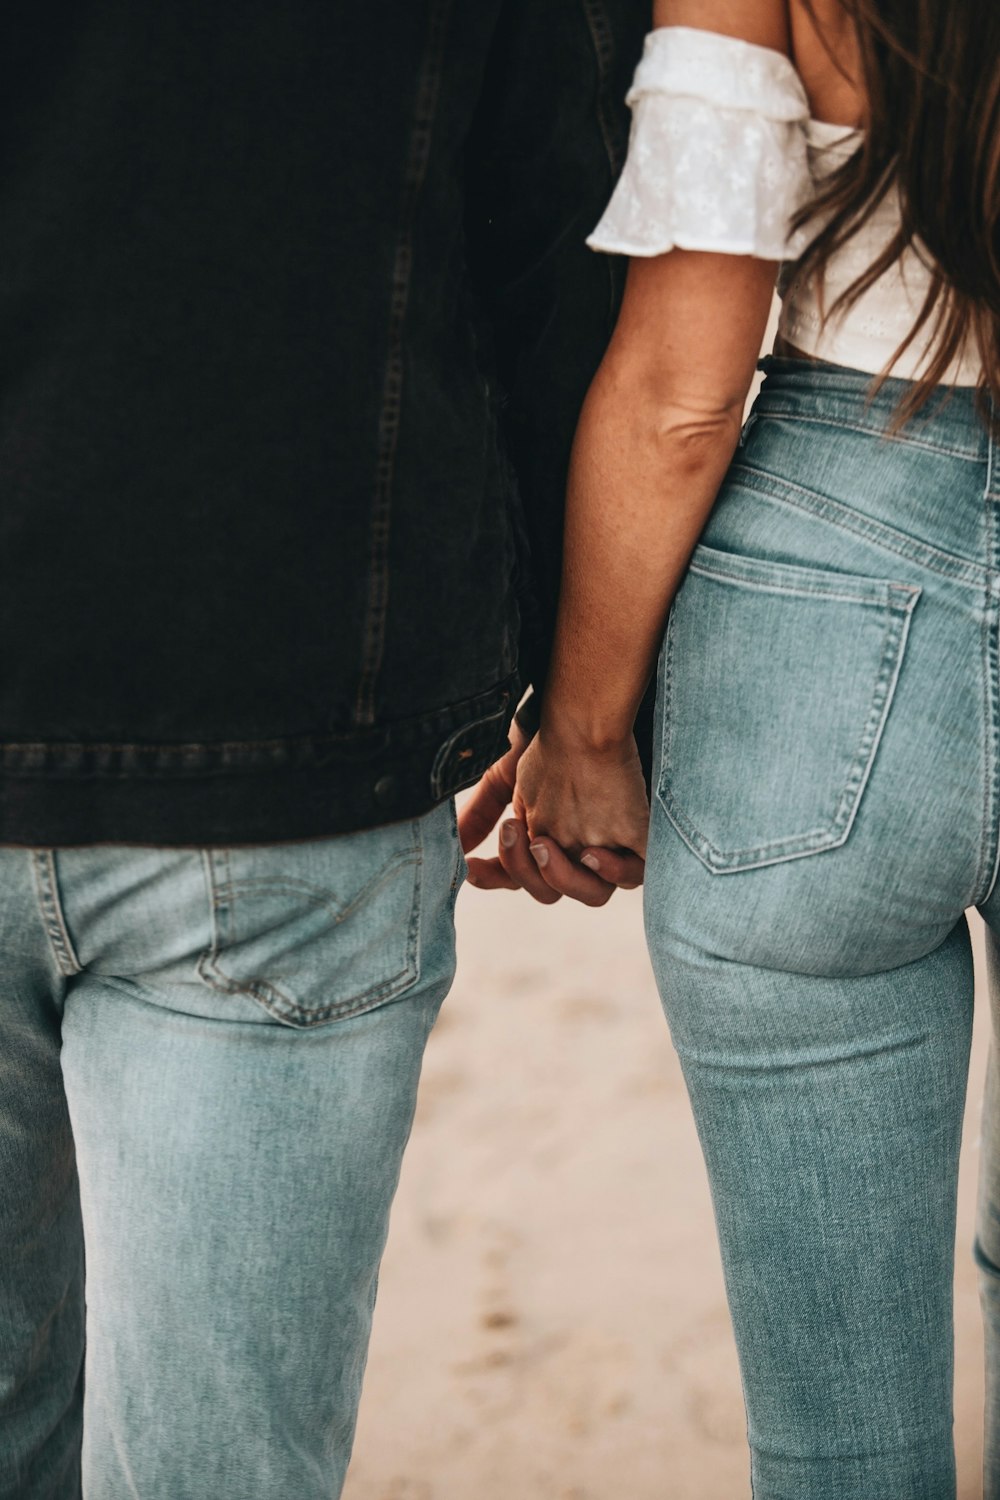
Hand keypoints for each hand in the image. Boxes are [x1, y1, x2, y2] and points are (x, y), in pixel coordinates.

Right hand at [458, 721, 641, 905]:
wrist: (585, 718)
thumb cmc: (552, 746)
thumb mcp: (505, 780)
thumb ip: (481, 814)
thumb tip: (454, 845)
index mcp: (545, 843)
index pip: (521, 877)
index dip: (497, 878)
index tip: (472, 868)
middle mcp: (575, 852)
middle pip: (552, 891)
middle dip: (524, 870)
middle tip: (511, 831)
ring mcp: (608, 848)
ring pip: (592, 892)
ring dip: (562, 876)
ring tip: (544, 844)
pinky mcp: (638, 836)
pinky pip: (634, 875)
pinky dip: (613, 871)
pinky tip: (592, 852)